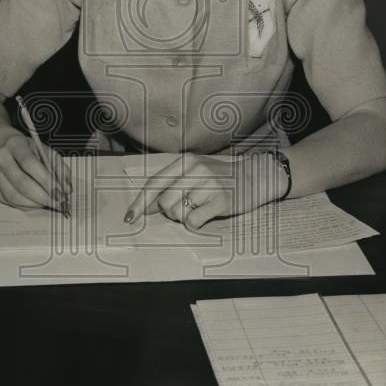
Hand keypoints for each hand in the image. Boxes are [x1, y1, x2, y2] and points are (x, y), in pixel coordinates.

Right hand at [0, 133, 72, 211]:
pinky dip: (27, 206)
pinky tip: (37, 203)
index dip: (46, 180)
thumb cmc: (29, 151)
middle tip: (58, 202)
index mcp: (15, 144)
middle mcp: (1, 158)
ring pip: (15, 196)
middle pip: (22, 182)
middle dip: (43, 196)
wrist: (6, 148)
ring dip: (36, 203)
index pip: (30, 163)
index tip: (60, 191)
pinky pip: (11, 202)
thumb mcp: (46, 151)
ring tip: (50, 203)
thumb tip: (67, 189)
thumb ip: (59, 168)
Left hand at [124, 151, 288, 229]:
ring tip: (200, 208)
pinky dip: (196, 223)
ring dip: (184, 217)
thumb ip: (171, 186)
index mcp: (186, 161)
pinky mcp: (220, 200)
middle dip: (170, 211)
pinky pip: (193, 221)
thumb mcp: (195, 173)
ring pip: (178, 213)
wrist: (255, 177)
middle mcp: (196, 170)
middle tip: (187, 207)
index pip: (154, 183)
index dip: (140, 203)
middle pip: (164, 202)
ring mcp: (209, 184)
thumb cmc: (221, 178)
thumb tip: (146, 207)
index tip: (130, 218)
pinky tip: (207, 215)